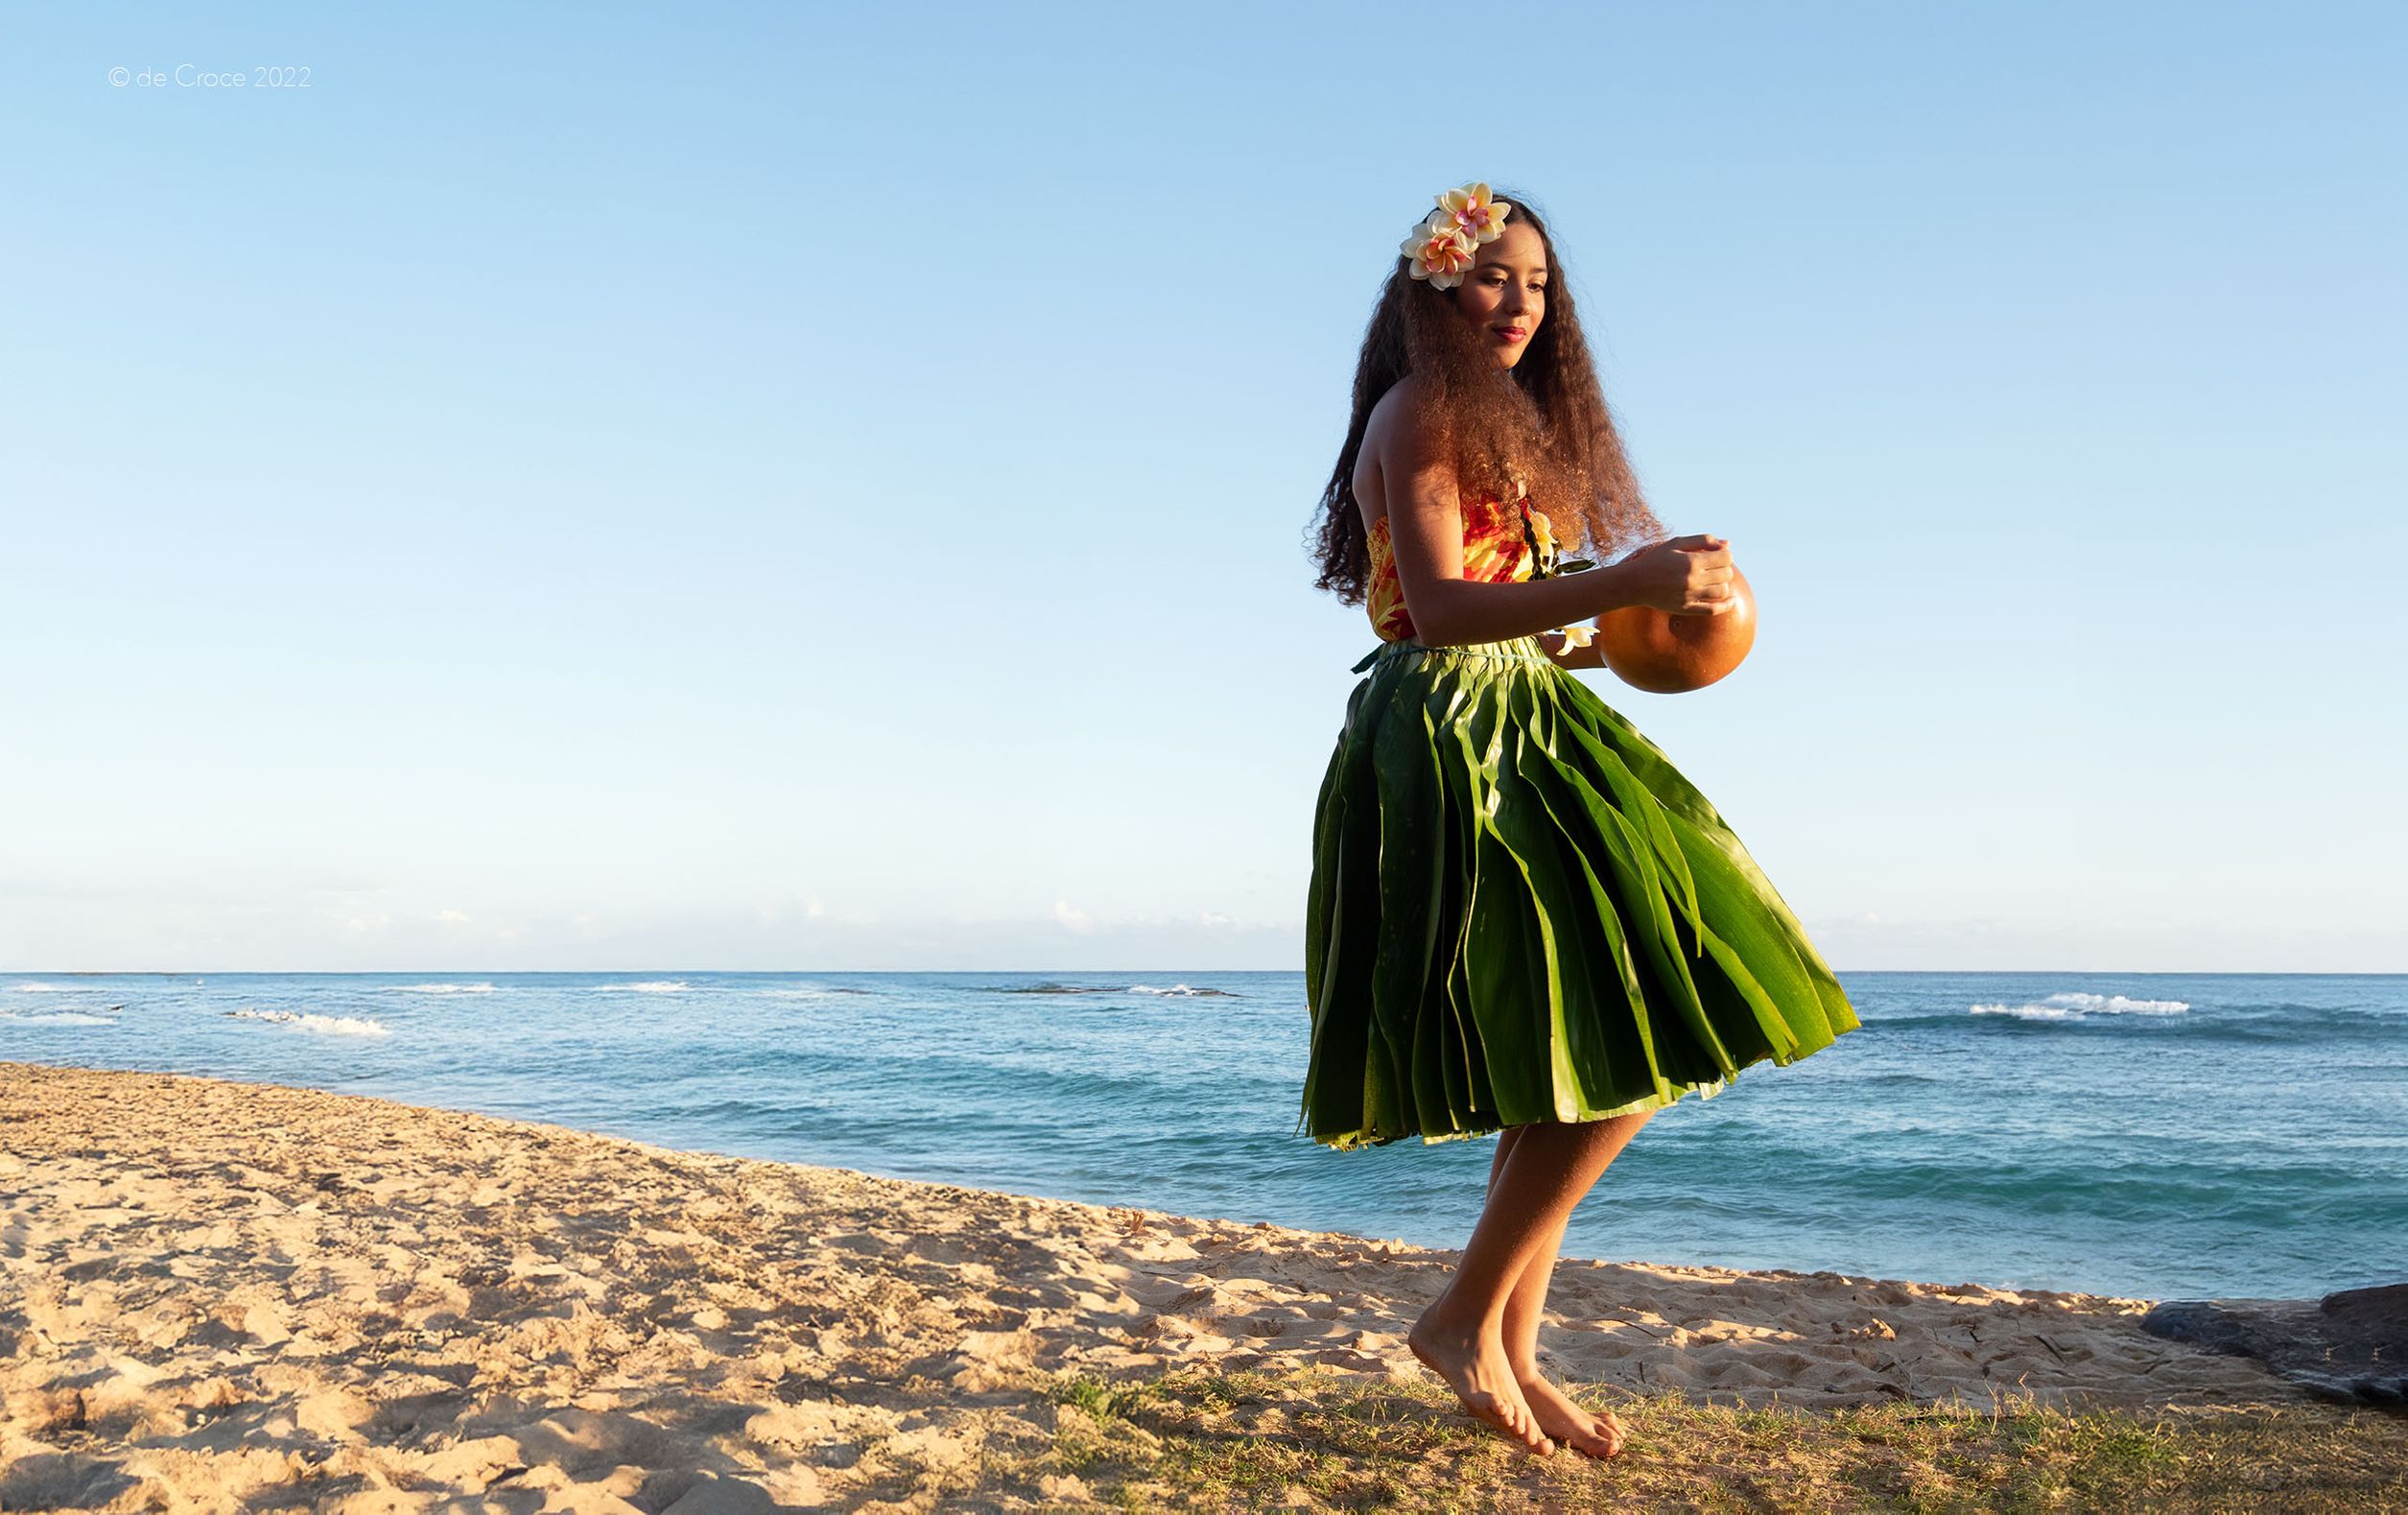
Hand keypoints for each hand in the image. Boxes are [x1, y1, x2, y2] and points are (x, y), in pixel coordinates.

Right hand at [1613, 533, 1738, 615]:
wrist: (1634, 583)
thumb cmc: (1656, 559)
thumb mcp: (1676, 543)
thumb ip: (1703, 540)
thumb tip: (1728, 544)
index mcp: (1691, 561)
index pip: (1725, 557)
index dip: (1725, 554)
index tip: (1716, 554)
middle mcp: (1693, 580)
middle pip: (1726, 574)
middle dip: (1724, 567)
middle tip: (1712, 566)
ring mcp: (1690, 596)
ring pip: (1722, 591)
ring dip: (1723, 583)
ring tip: (1713, 579)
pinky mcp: (1687, 609)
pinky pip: (1713, 610)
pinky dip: (1727, 606)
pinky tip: (1732, 600)